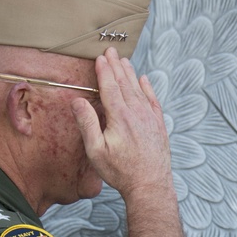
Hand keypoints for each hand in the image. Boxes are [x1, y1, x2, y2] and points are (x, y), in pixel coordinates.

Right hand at [72, 47, 173, 199]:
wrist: (150, 185)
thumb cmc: (120, 171)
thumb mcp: (96, 151)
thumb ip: (87, 123)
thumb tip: (78, 101)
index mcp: (120, 117)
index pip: (110, 87)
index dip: (104, 71)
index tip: (100, 57)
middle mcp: (137, 113)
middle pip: (124, 84)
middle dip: (117, 66)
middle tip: (111, 51)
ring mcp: (150, 118)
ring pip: (139, 89)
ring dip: (130, 74)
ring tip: (124, 60)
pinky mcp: (159, 125)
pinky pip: (153, 101)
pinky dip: (148, 88)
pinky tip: (144, 80)